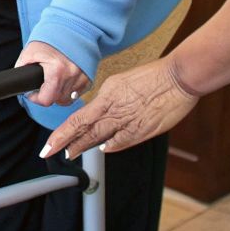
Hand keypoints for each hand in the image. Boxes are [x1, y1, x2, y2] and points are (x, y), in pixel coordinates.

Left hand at [16, 42, 90, 106]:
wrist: (71, 27)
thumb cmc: (51, 38)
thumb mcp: (30, 51)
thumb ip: (22, 67)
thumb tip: (18, 82)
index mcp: (57, 71)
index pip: (46, 99)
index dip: (36, 98)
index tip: (32, 92)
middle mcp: (72, 76)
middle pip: (58, 100)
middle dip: (48, 95)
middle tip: (42, 86)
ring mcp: (83, 78)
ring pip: (68, 99)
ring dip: (59, 94)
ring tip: (53, 82)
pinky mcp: (89, 78)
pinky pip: (78, 93)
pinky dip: (70, 90)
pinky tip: (64, 80)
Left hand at [40, 55, 198, 157]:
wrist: (179, 78)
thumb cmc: (155, 76)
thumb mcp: (122, 82)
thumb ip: (109, 99)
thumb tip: (99, 112)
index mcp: (108, 94)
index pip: (78, 117)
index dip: (62, 132)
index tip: (51, 143)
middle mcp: (114, 108)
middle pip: (84, 129)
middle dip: (65, 142)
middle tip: (50, 152)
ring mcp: (127, 121)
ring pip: (100, 137)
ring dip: (84, 146)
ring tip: (71, 154)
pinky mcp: (142, 130)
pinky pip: (122, 141)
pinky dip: (111, 146)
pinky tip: (103, 150)